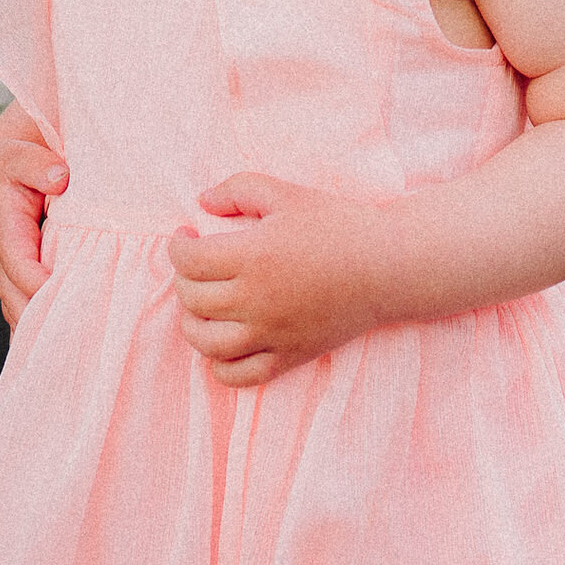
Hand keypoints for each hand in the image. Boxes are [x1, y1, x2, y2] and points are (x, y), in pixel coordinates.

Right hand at [0, 105, 67, 327]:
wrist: (6, 158)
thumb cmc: (18, 153)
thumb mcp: (22, 150)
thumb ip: (37, 164)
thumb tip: (59, 177)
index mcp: (4, 227)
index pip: (20, 267)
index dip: (42, 285)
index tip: (70, 298)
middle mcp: (3, 254)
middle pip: (15, 299)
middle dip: (40, 322)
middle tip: (77, 340)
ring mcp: (11, 266)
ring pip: (18, 308)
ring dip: (38, 331)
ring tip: (72, 352)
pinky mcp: (23, 271)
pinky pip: (28, 303)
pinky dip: (40, 325)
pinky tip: (63, 347)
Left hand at [168, 174, 379, 387]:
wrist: (387, 266)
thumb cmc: (337, 224)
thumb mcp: (286, 193)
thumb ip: (237, 189)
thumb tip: (201, 201)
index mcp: (254, 256)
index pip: (188, 262)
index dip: (176, 246)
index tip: (185, 236)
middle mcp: (257, 300)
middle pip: (192, 299)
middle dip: (183, 279)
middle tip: (196, 263)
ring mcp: (271, 335)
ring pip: (205, 343)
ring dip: (192, 321)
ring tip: (203, 302)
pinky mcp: (288, 357)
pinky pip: (237, 375)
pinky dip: (219, 363)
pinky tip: (225, 338)